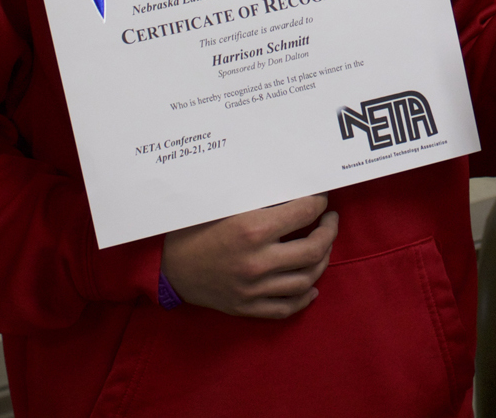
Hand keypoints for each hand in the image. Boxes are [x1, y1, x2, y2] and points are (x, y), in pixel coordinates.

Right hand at [160, 194, 337, 317]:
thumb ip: (259, 198)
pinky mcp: (247, 307)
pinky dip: (304, 298)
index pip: (304, 212)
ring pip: (306, 279)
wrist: (166, 268)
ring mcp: (254, 289)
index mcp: (252, 229)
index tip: (321, 198)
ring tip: (323, 247)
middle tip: (330, 220)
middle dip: (329, 231)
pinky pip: (286, 307)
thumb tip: (292, 186)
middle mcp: (257, 261)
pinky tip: (311, 286)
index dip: (319, 202)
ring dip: (322, 261)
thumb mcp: (224, 204)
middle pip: (314, 249)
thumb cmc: (193, 229)